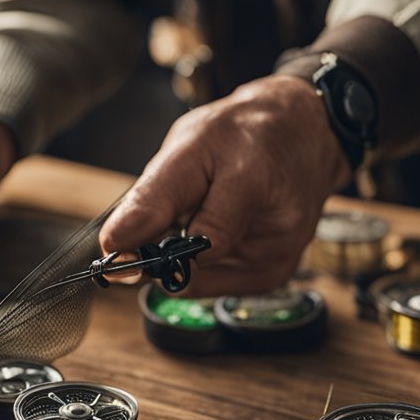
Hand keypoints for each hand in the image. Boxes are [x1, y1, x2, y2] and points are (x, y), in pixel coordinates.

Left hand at [100, 75, 350, 294]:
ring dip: (185, 255)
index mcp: (251, 183)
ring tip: (205, 213)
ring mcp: (279, 257)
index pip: (198, 240)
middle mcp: (275, 229)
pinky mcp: (275, 275)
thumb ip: (150, 198)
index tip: (115, 248)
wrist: (305, 133)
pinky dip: (203, 263)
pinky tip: (217, 229)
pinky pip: (212, 285)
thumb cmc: (244, 134)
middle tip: (171, 211)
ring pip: (196, 280)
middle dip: (164, 246)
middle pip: (191, 266)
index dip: (146, 248)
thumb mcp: (189, 145)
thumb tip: (113, 245)